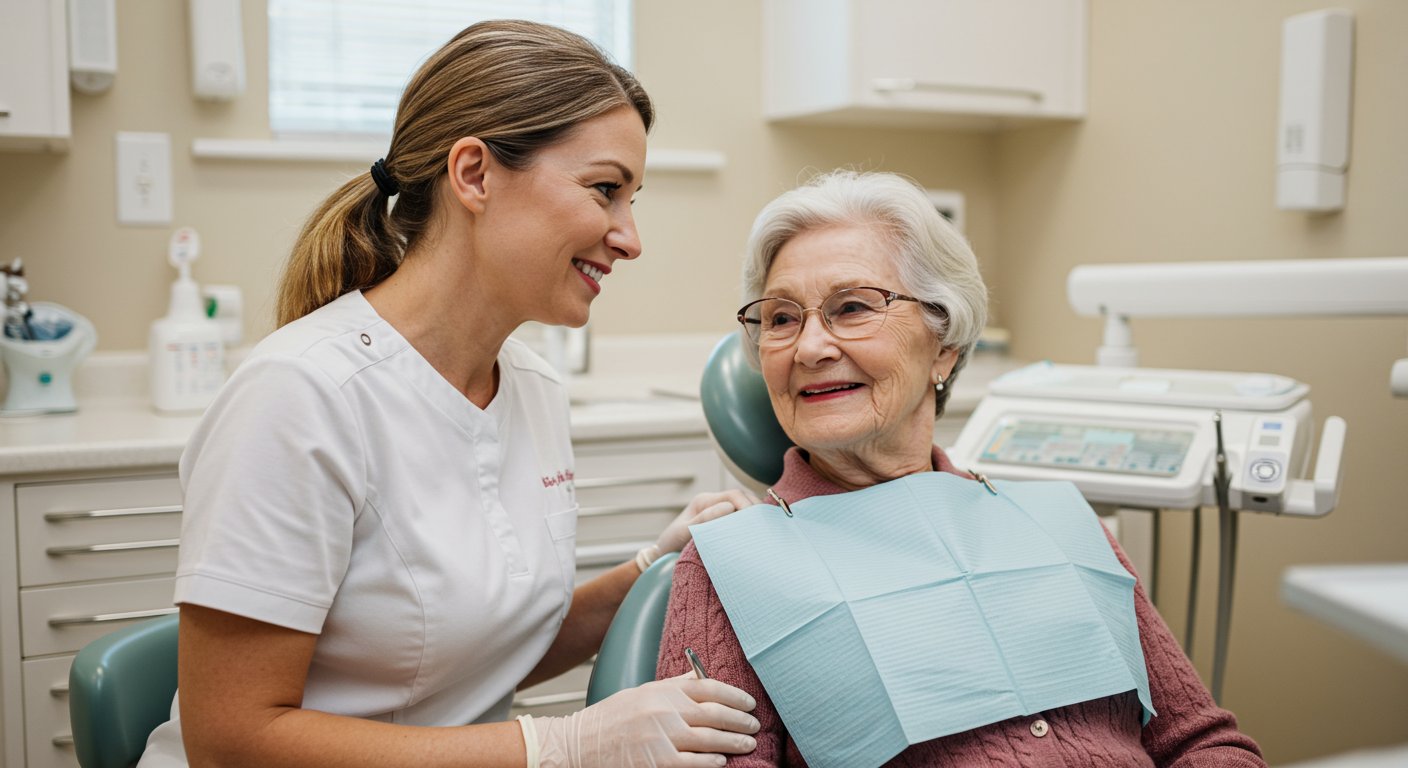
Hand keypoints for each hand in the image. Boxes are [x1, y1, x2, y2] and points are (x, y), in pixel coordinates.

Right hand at [533, 673, 759, 767]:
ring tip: (748, 743)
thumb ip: (673, 686)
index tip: (749, 702)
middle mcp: (663, 711)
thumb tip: (701, 677)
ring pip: (709, 739)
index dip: (734, 695)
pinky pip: (693, 762)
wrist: (579, 745)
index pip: (708, 687)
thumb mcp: (641, 693)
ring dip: (733, 741)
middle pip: (714, 713)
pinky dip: (712, 762)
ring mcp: (660, 737)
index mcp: (661, 691)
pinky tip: (723, 761)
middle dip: (740, 720)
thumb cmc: (610, 719)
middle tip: (754, 725)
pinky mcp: (656, 762)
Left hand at [654, 490, 759, 555]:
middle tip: (766, 526)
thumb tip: (730, 508)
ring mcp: (718, 513)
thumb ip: (704, 519)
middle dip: (756, 510)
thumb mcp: (684, 532)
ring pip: (744, 509)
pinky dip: (749, 526)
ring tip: (764, 531)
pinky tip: (757, 535)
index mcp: (704, 500)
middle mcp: (713, 503)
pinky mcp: (722, 524)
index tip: (756, 521)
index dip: (748, 505)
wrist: (662, 556)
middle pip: (743, 499)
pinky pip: (740, 520)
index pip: (734, 495)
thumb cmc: (670, 544)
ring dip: (754, 518)